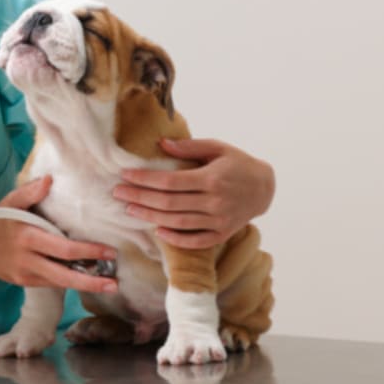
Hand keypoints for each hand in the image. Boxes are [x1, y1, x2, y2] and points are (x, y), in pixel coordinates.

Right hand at [0, 176, 117, 293]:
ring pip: (59, 283)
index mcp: (28, 237)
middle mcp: (28, 259)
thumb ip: (30, 192)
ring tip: (108, 285)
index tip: (109, 251)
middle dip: (91, 282)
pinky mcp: (25, 283)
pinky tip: (86, 279)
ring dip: (84, 286)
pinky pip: (50, 283)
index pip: (63, 249)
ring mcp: (26, 274)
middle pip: (64, 275)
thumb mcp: (10, 202)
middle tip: (114, 283)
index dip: (88, 252)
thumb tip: (50, 179)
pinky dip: (68, 281)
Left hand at [113, 139, 274, 248]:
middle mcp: (214, 202)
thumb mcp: (218, 148)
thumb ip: (189, 147)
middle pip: (168, 203)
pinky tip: (157, 231)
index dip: (144, 179)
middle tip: (117, 194)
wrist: (265, 188)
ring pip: (178, 222)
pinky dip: (176, 238)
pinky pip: (195, 240)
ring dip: (150, 217)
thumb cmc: (238, 163)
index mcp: (211, 179)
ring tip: (130, 210)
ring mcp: (219, 220)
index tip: (125, 175)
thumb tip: (161, 144)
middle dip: (139, 198)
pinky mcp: (222, 234)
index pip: (169, 181)